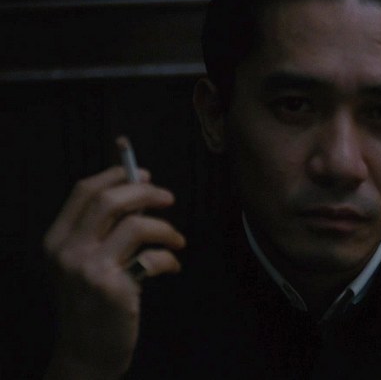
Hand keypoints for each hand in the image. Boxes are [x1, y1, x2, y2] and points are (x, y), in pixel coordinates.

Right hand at [42, 165, 184, 378]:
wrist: (86, 352)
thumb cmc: (92, 301)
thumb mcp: (83, 262)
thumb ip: (101, 227)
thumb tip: (138, 185)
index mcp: (57, 240)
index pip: (85, 190)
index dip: (117, 174)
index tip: (144, 174)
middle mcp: (68, 252)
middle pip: (110, 200)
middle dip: (146, 192)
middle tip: (169, 198)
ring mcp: (89, 270)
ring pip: (136, 225)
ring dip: (166, 228)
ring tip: (177, 240)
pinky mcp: (114, 289)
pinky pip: (153, 258)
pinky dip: (170, 258)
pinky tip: (172, 267)